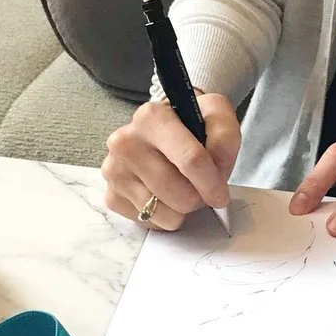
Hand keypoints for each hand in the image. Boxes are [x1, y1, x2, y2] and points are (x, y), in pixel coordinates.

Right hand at [102, 93, 239, 230]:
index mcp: (152, 117)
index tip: (221, 195)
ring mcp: (115, 171)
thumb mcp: (215, 114)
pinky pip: (149, 222)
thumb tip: (216, 171)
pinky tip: (164, 194)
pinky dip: (164, 215)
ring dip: (182, 208)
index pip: (190, 159)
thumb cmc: (189, 123)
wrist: (161, 127)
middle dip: (198, 197)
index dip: (212, 182)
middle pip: (179, 193)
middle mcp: (125, 142)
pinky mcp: (111, 196)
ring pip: (164, 213)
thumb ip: (224, 137)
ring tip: (182, 186)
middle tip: (201, 186)